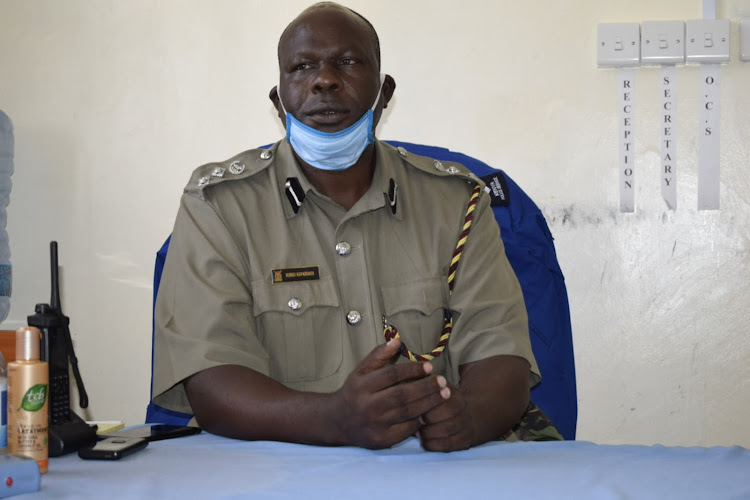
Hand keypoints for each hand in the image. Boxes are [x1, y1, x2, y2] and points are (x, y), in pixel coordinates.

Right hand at [333, 338, 449, 448]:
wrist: (337, 422)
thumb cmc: (354, 392)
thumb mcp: (361, 371)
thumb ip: (379, 355)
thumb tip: (397, 340)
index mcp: (361, 386)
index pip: (391, 375)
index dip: (411, 370)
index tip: (429, 366)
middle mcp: (367, 406)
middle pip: (402, 395)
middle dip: (426, 387)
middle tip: (443, 381)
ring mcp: (374, 424)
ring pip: (407, 413)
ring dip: (428, 403)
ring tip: (444, 394)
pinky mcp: (381, 440)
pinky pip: (406, 429)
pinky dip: (420, 420)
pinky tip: (430, 411)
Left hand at [418, 380, 474, 451]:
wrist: (465, 415)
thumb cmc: (438, 401)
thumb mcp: (430, 388)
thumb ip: (418, 385)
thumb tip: (401, 384)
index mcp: (451, 392)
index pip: (440, 395)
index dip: (425, 403)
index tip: (412, 408)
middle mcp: (462, 406)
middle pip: (446, 411)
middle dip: (427, 419)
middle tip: (413, 423)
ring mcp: (466, 423)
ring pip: (448, 429)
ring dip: (429, 433)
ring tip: (417, 433)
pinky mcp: (465, 440)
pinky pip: (450, 445)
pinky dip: (435, 445)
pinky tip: (424, 443)